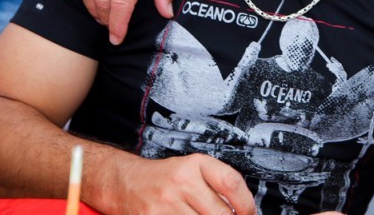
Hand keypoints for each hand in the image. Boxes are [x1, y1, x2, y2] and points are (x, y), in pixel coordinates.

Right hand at [106, 153, 253, 214]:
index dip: (247, 204)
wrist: (124, 183)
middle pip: (220, 212)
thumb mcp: (192, 170)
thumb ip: (216, 185)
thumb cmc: (164, 178)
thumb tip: (242, 209)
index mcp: (195, 165)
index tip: (249, 214)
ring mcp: (165, 204)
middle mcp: (181, 182)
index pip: (231, 183)